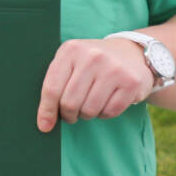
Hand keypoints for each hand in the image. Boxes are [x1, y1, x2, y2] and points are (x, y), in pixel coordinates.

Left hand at [36, 38, 153, 131]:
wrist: (131, 53)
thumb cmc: (92, 63)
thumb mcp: (71, 63)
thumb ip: (55, 87)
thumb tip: (44, 123)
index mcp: (71, 49)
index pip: (52, 88)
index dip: (46, 110)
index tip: (45, 125)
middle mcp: (92, 56)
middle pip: (69, 103)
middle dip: (69, 115)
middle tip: (73, 112)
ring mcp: (113, 68)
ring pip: (89, 110)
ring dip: (87, 114)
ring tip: (91, 103)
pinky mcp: (131, 82)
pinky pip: (109, 112)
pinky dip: (105, 113)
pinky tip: (107, 101)